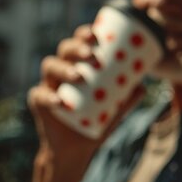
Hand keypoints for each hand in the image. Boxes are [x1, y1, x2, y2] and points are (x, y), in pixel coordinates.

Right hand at [27, 24, 143, 162]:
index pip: (79, 43)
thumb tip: (144, 85)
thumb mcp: (116, 110)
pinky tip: (60, 102)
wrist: (78, 148)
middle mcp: (62, 71)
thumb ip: (128, 98)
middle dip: (76, 48)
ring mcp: (48, 85)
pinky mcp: (38, 102)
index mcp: (78, 65)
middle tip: (91, 54)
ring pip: (50, 67)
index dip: (84, 35)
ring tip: (78, 76)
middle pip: (64, 50)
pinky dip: (49, 97)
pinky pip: (40, 96)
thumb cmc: (97, 121)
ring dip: (64, 68)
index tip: (96, 34)